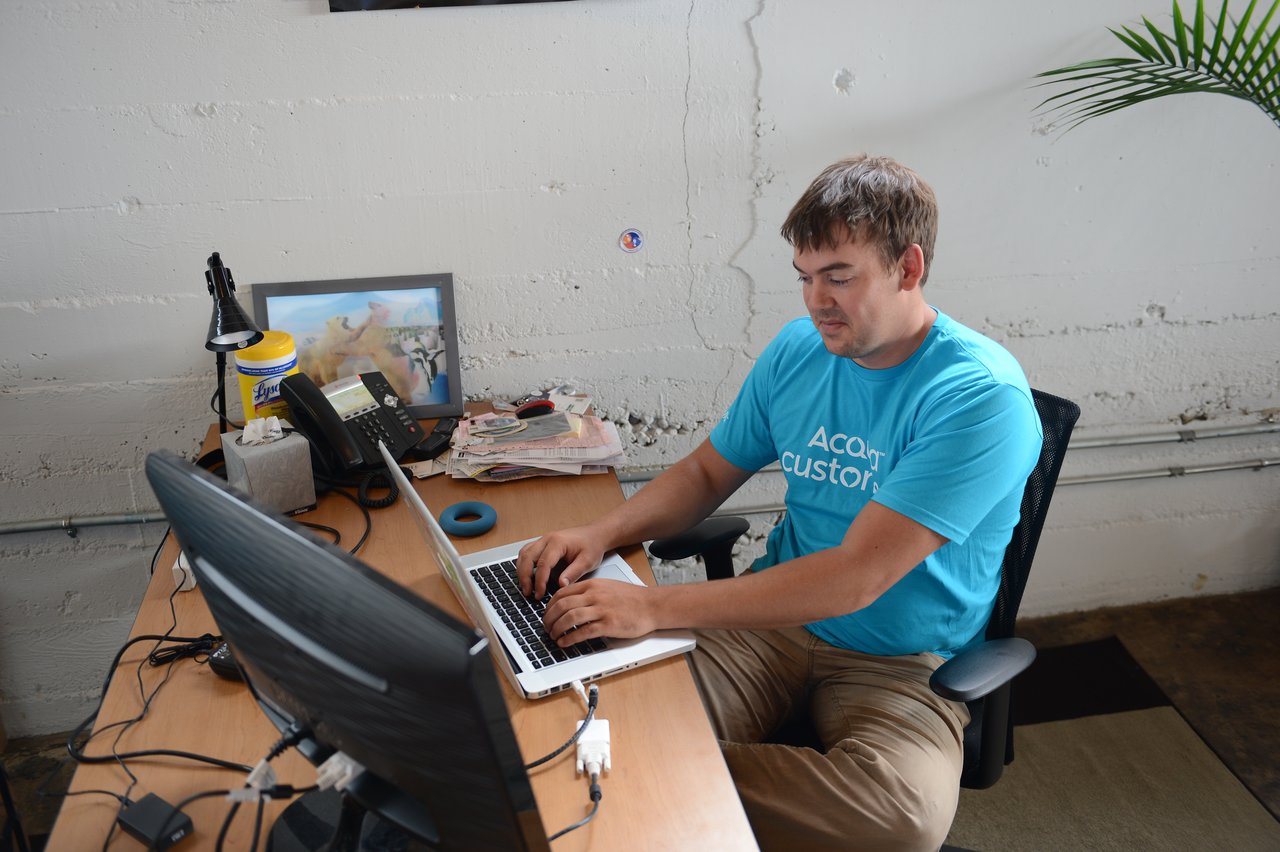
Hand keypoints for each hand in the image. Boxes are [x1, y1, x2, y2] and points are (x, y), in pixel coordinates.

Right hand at [516, 527, 606, 599]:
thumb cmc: (592, 545)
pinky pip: (527, 552)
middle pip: (528, 557)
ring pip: (524, 554)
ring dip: (521, 570)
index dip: (539, 581)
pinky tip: (526, 575)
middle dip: (524, 577)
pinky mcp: (543, 543)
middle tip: (527, 593)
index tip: (539, 594)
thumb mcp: (587, 561)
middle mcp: (547, 539)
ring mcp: (543, 540)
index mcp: (558, 542)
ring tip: (525, 587)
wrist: (595, 534)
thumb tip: (561, 586)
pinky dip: (523, 564)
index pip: (543, 564)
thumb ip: (573, 573)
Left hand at [542, 579, 658, 646]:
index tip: (546, 614)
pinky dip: (570, 638)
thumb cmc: (632, 598)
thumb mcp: (607, 587)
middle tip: (546, 627)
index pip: (561, 593)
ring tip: (553, 636)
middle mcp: (595, 595)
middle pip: (562, 605)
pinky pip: (583, 631)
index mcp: (592, 585)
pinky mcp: (608, 624)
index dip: (549, 606)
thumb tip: (570, 602)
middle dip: (549, 619)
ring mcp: (602, 609)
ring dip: (557, 629)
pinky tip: (565, 642)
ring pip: (569, 618)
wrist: (652, 605)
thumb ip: (589, 592)